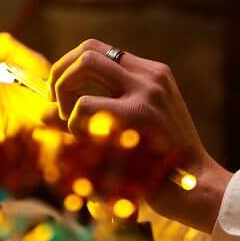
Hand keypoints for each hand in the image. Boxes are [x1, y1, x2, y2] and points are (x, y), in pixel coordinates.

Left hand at [49, 39, 230, 231]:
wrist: (197, 189)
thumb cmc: (160, 166)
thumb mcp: (132, 130)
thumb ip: (97, 113)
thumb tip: (42, 114)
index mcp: (153, 75)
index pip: (99, 50)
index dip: (69, 68)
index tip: (60, 95)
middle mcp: (149, 76)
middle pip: (88, 50)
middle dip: (59, 75)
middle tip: (55, 106)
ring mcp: (145, 92)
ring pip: (85, 65)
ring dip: (65, 94)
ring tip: (71, 125)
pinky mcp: (137, 115)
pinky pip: (84, 106)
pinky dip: (74, 124)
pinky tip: (88, 145)